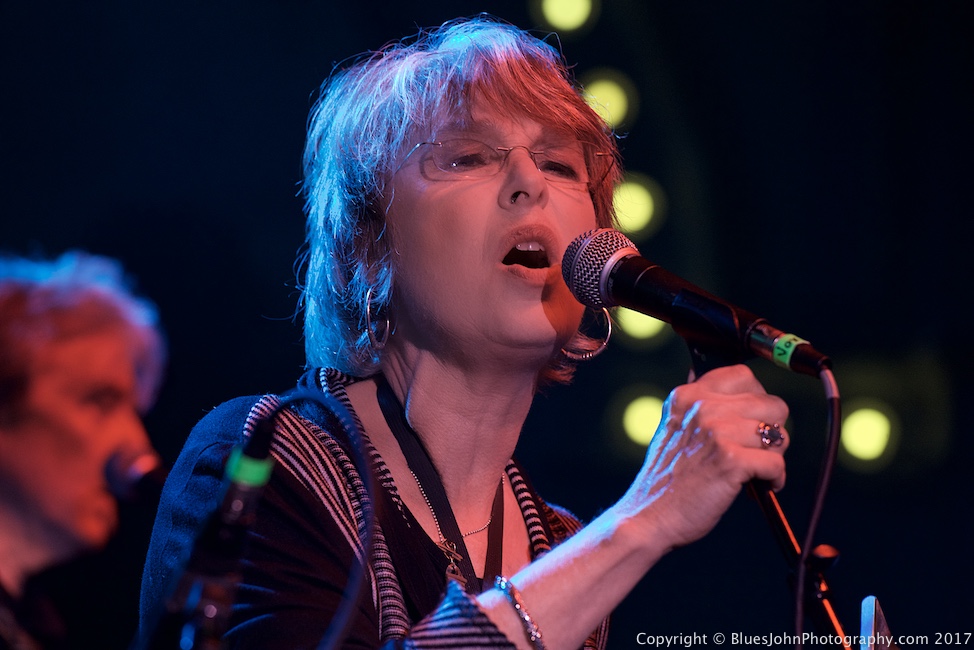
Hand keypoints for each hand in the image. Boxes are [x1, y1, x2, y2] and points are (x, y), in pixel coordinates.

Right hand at [621, 364, 788, 550]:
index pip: (743, 375)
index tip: (750, 421)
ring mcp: (717, 432)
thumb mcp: (673, 428)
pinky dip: (775, 479)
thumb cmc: (665, 478)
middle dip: (771, 431)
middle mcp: (702, 407)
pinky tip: (761, 486)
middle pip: (771, 404)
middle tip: (755, 451)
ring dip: (774, 456)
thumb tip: (738, 392)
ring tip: (756, 471)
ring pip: (778, 433)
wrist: (649, 516)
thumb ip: (699, 408)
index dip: (755, 399)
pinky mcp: (731, 460)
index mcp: (687, 396)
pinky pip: (776, 463)